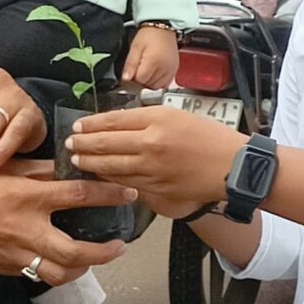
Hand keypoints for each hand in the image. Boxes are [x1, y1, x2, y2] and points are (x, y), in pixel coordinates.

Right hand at [0, 161, 131, 287]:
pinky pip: (36, 276)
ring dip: (82, 269)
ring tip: (95, 259)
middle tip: (119, 246)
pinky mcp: (3, 267)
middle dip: (103, 252)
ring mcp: (13, 254)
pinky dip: (55, 272)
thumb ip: (40, 170)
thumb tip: (71, 167)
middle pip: (74, 251)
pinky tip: (63, 262)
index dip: (108, 194)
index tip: (128, 194)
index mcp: (27, 198)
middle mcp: (24, 229)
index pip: (79, 196)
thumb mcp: (4, 167)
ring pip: (57, 274)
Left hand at [65, 105, 239, 216]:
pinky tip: (100, 176)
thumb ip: (149, 119)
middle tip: (70, 144)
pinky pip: (125, 182)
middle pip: (106, 143)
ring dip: (90, 164)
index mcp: (158, 118)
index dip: (91, 124)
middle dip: (83, 145)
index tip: (78, 126)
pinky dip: (109, 179)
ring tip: (78, 161)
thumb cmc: (210, 137)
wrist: (232, 166)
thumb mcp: (179, 115)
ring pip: (110, 166)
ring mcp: (151, 168)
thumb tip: (119, 125)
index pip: (114, 120)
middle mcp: (151, 142)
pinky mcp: (155, 188)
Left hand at [122, 24, 180, 88]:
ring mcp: (171, 70)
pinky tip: (153, 74)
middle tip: (136, 70)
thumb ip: (130, 64)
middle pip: (148, 86)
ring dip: (148, 83)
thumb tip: (125, 79)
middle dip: (140, 81)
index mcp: (154, 61)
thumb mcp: (135, 47)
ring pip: (156, 87)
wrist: (163, 27)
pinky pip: (165, 84)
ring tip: (145, 71)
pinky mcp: (174, 70)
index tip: (129, 73)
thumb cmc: (149, 34)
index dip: (131, 79)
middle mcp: (164, 68)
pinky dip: (157, 82)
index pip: (139, 81)